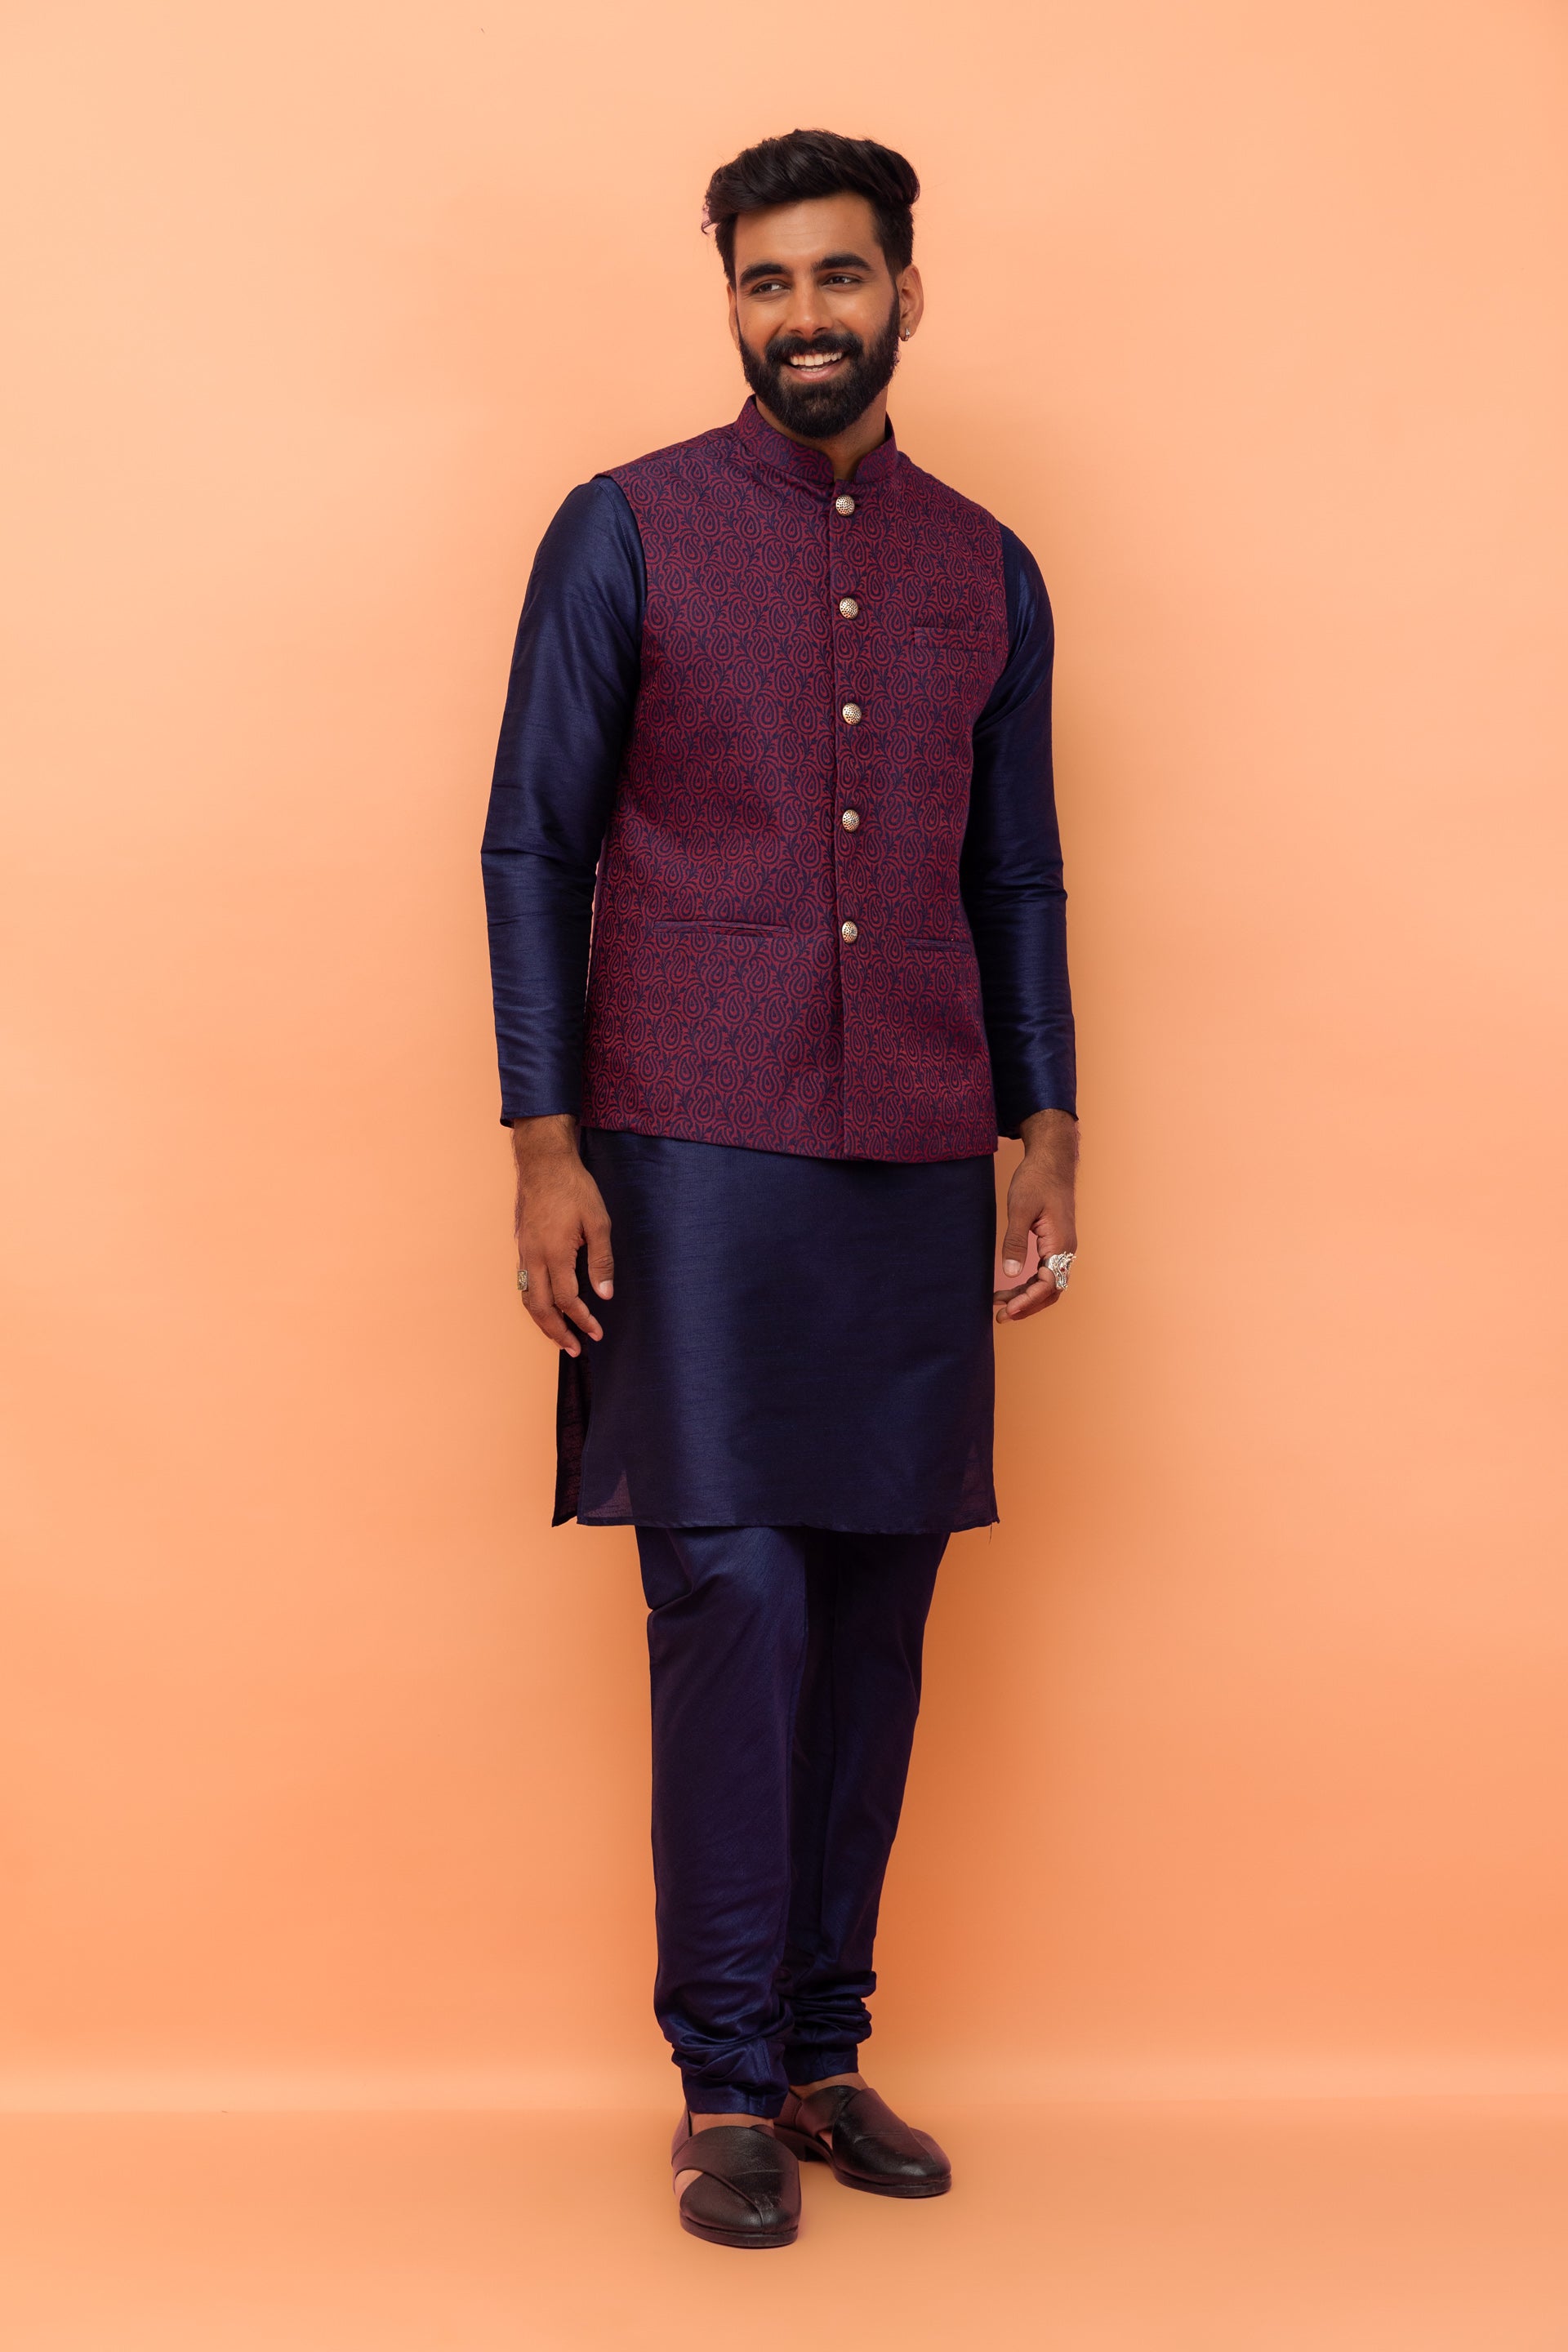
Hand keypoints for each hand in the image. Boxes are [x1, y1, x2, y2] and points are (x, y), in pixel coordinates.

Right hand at [511, 1115, 613, 1357]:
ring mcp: (524, 1252)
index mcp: (554, 1253)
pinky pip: (524, 1284)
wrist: (543, 1163)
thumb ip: (600, 1260)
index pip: (566, 1299)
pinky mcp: (521, 1246)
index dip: (582, 1320)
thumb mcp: (598, 1221)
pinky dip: (534, 1303)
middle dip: (556, 1333)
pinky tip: (546, 1308)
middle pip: (539, 1308)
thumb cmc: (574, 1188)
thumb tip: (604, 1294)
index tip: (597, 1333)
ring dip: (542, 1322)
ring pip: (527, 1298)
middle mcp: (533, 1257)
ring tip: (559, 1337)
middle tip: (574, 1350)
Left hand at [994, 1107, 1077, 1325]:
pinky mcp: (1054, 1244)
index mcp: (1061, 1244)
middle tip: (1000, 1316)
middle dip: (1027, 1306)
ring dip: (1026, 1298)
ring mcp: (1061, 1248)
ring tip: (999, 1307)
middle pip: (1050, 1291)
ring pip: (1047, 1285)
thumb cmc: (1037, 1180)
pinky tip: (1008, 1287)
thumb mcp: (1021, 1209)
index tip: (1008, 1310)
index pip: (1048, 1284)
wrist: (1051, 1160)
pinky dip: (1027, 1285)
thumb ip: (1015, 1242)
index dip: (1028, 1301)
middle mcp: (1066, 1250)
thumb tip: (1009, 1274)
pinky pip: (1044, 1273)